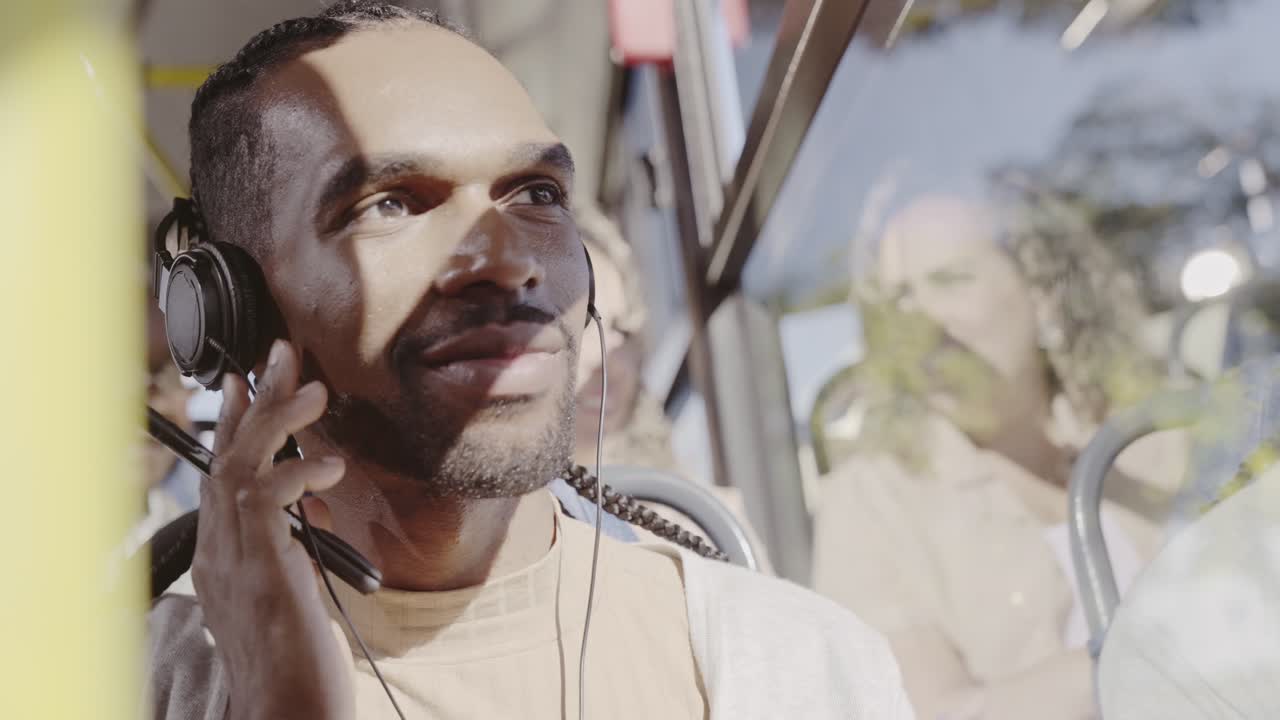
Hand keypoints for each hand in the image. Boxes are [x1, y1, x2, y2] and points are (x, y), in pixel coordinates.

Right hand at [191, 340, 352, 719]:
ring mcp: (233, 559)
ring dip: (275, 420)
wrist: (287, 711)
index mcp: (225, 556)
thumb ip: (291, 546)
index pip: (222, 474)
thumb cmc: (297, 662)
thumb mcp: (291, 590)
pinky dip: (298, 473)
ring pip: (240, 466)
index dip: (234, 424)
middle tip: (280, 353)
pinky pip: (266, 500)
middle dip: (254, 400)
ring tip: (310, 386)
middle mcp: (220, 552)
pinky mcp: (258, 567)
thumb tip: (312, 510)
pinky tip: (329, 467)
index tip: (247, 381)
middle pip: (227, 456)